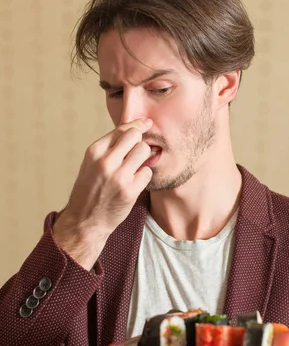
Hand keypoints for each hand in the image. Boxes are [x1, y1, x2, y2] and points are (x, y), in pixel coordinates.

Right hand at [53, 118, 152, 268]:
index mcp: (94, 152)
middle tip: (136, 154)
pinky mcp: (130, 190)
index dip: (137, 126)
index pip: (122, 129)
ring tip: (134, 170)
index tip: (146, 124)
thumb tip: (133, 129)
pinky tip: (134, 184)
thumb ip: (109, 148)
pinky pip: (147, 172)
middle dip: (139, 142)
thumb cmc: (90, 191)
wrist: (84, 222)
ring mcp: (118, 176)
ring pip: (144, 151)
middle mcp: (106, 161)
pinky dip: (144, 177)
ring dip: (143, 159)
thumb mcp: (91, 164)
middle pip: (135, 136)